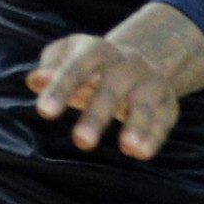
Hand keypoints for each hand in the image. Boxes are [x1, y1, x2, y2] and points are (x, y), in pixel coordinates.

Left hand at [27, 3, 203, 158]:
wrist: (141, 58)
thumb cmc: (91, 65)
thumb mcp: (69, 55)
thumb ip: (51, 68)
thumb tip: (35, 80)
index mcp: (97, 50)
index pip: (76, 68)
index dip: (60, 89)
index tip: (44, 112)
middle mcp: (127, 64)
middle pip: (111, 89)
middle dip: (98, 116)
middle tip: (81, 142)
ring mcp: (150, 82)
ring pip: (143, 104)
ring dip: (137, 125)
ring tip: (127, 148)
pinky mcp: (167, 102)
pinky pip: (164, 119)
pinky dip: (155, 136)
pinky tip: (142, 153)